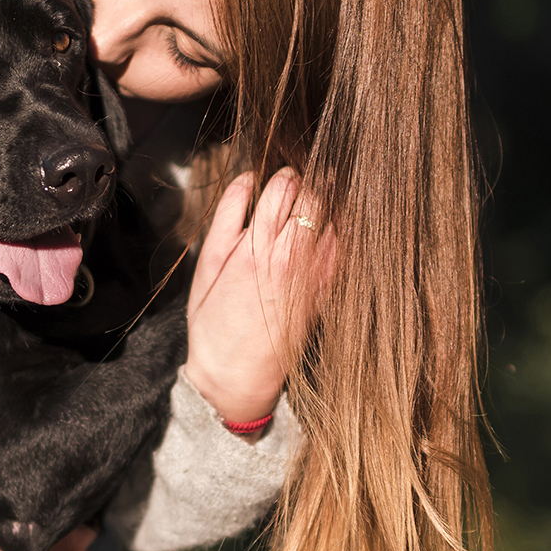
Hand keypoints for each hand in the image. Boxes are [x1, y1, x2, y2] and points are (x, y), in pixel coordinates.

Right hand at [184, 167, 334, 428]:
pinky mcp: (326, 291)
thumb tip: (246, 178)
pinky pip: (343, 247)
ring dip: (329, 204)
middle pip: (313, 197)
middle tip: (304, 182)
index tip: (282, 175)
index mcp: (254, 247)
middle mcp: (288, 257)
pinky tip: (329, 231)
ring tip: (321, 201)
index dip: (286, 175)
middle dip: (310, 183)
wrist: (236, 374)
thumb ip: (227, 217)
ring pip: (333, 218)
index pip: (283, 187)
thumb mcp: (207, 266)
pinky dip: (339, 231)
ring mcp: (312, 274)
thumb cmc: (214, 322)